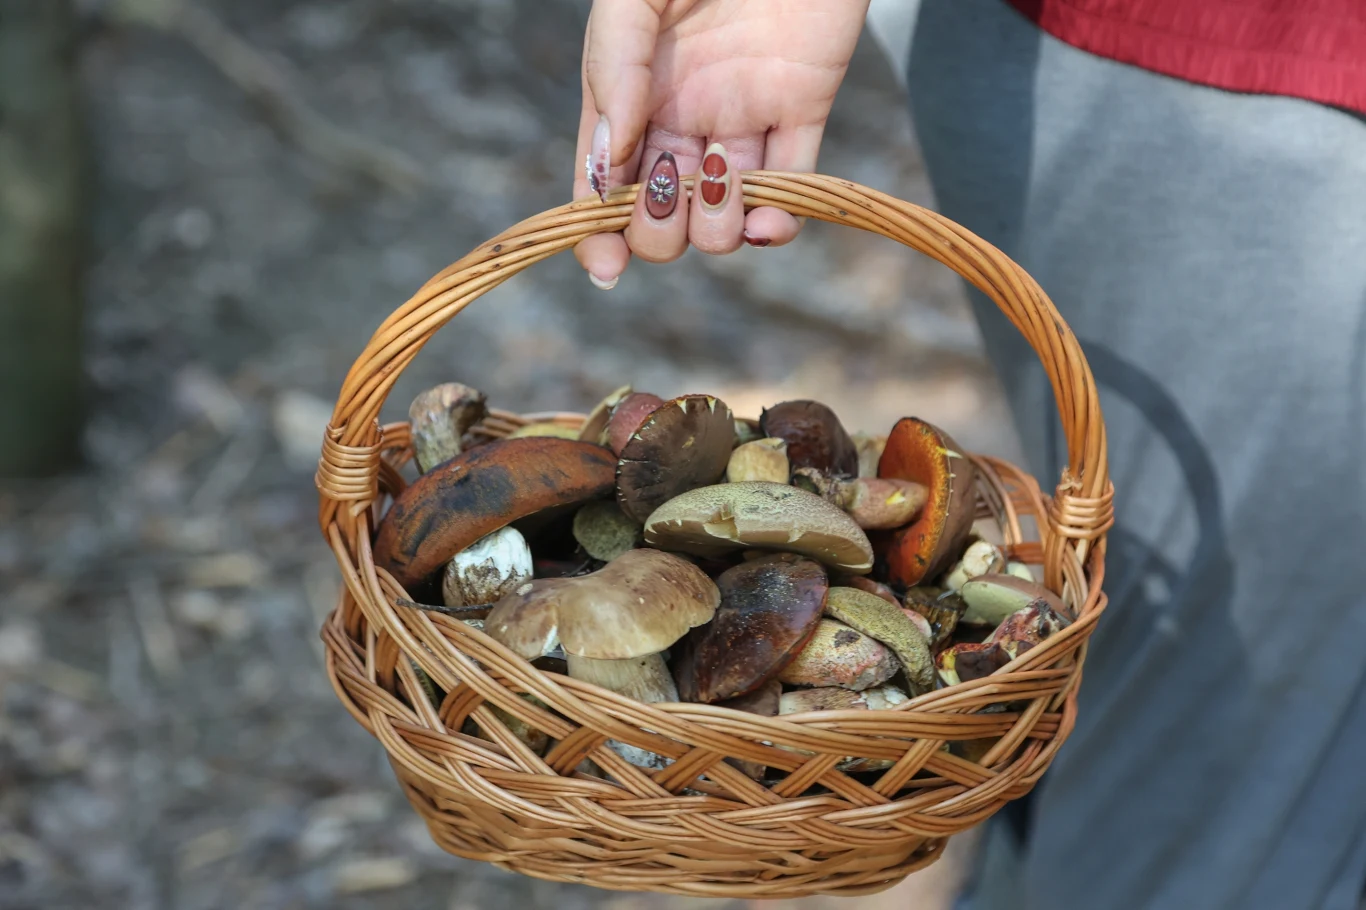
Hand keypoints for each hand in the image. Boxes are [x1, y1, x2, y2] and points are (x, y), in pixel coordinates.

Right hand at [571, 0, 868, 288]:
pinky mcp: (801, 112)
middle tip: (669, 199)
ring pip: (720, 215)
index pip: (604, 177)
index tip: (606, 268)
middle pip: (659, 210)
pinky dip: (777, 222)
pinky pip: (789, 189)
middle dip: (658, 228)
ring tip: (722, 184)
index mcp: (630, 87)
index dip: (598, 230)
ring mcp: (741, 117)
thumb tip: (608, 167)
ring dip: (716, 226)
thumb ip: (615, 70)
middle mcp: (681, 113)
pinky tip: (765, 220)